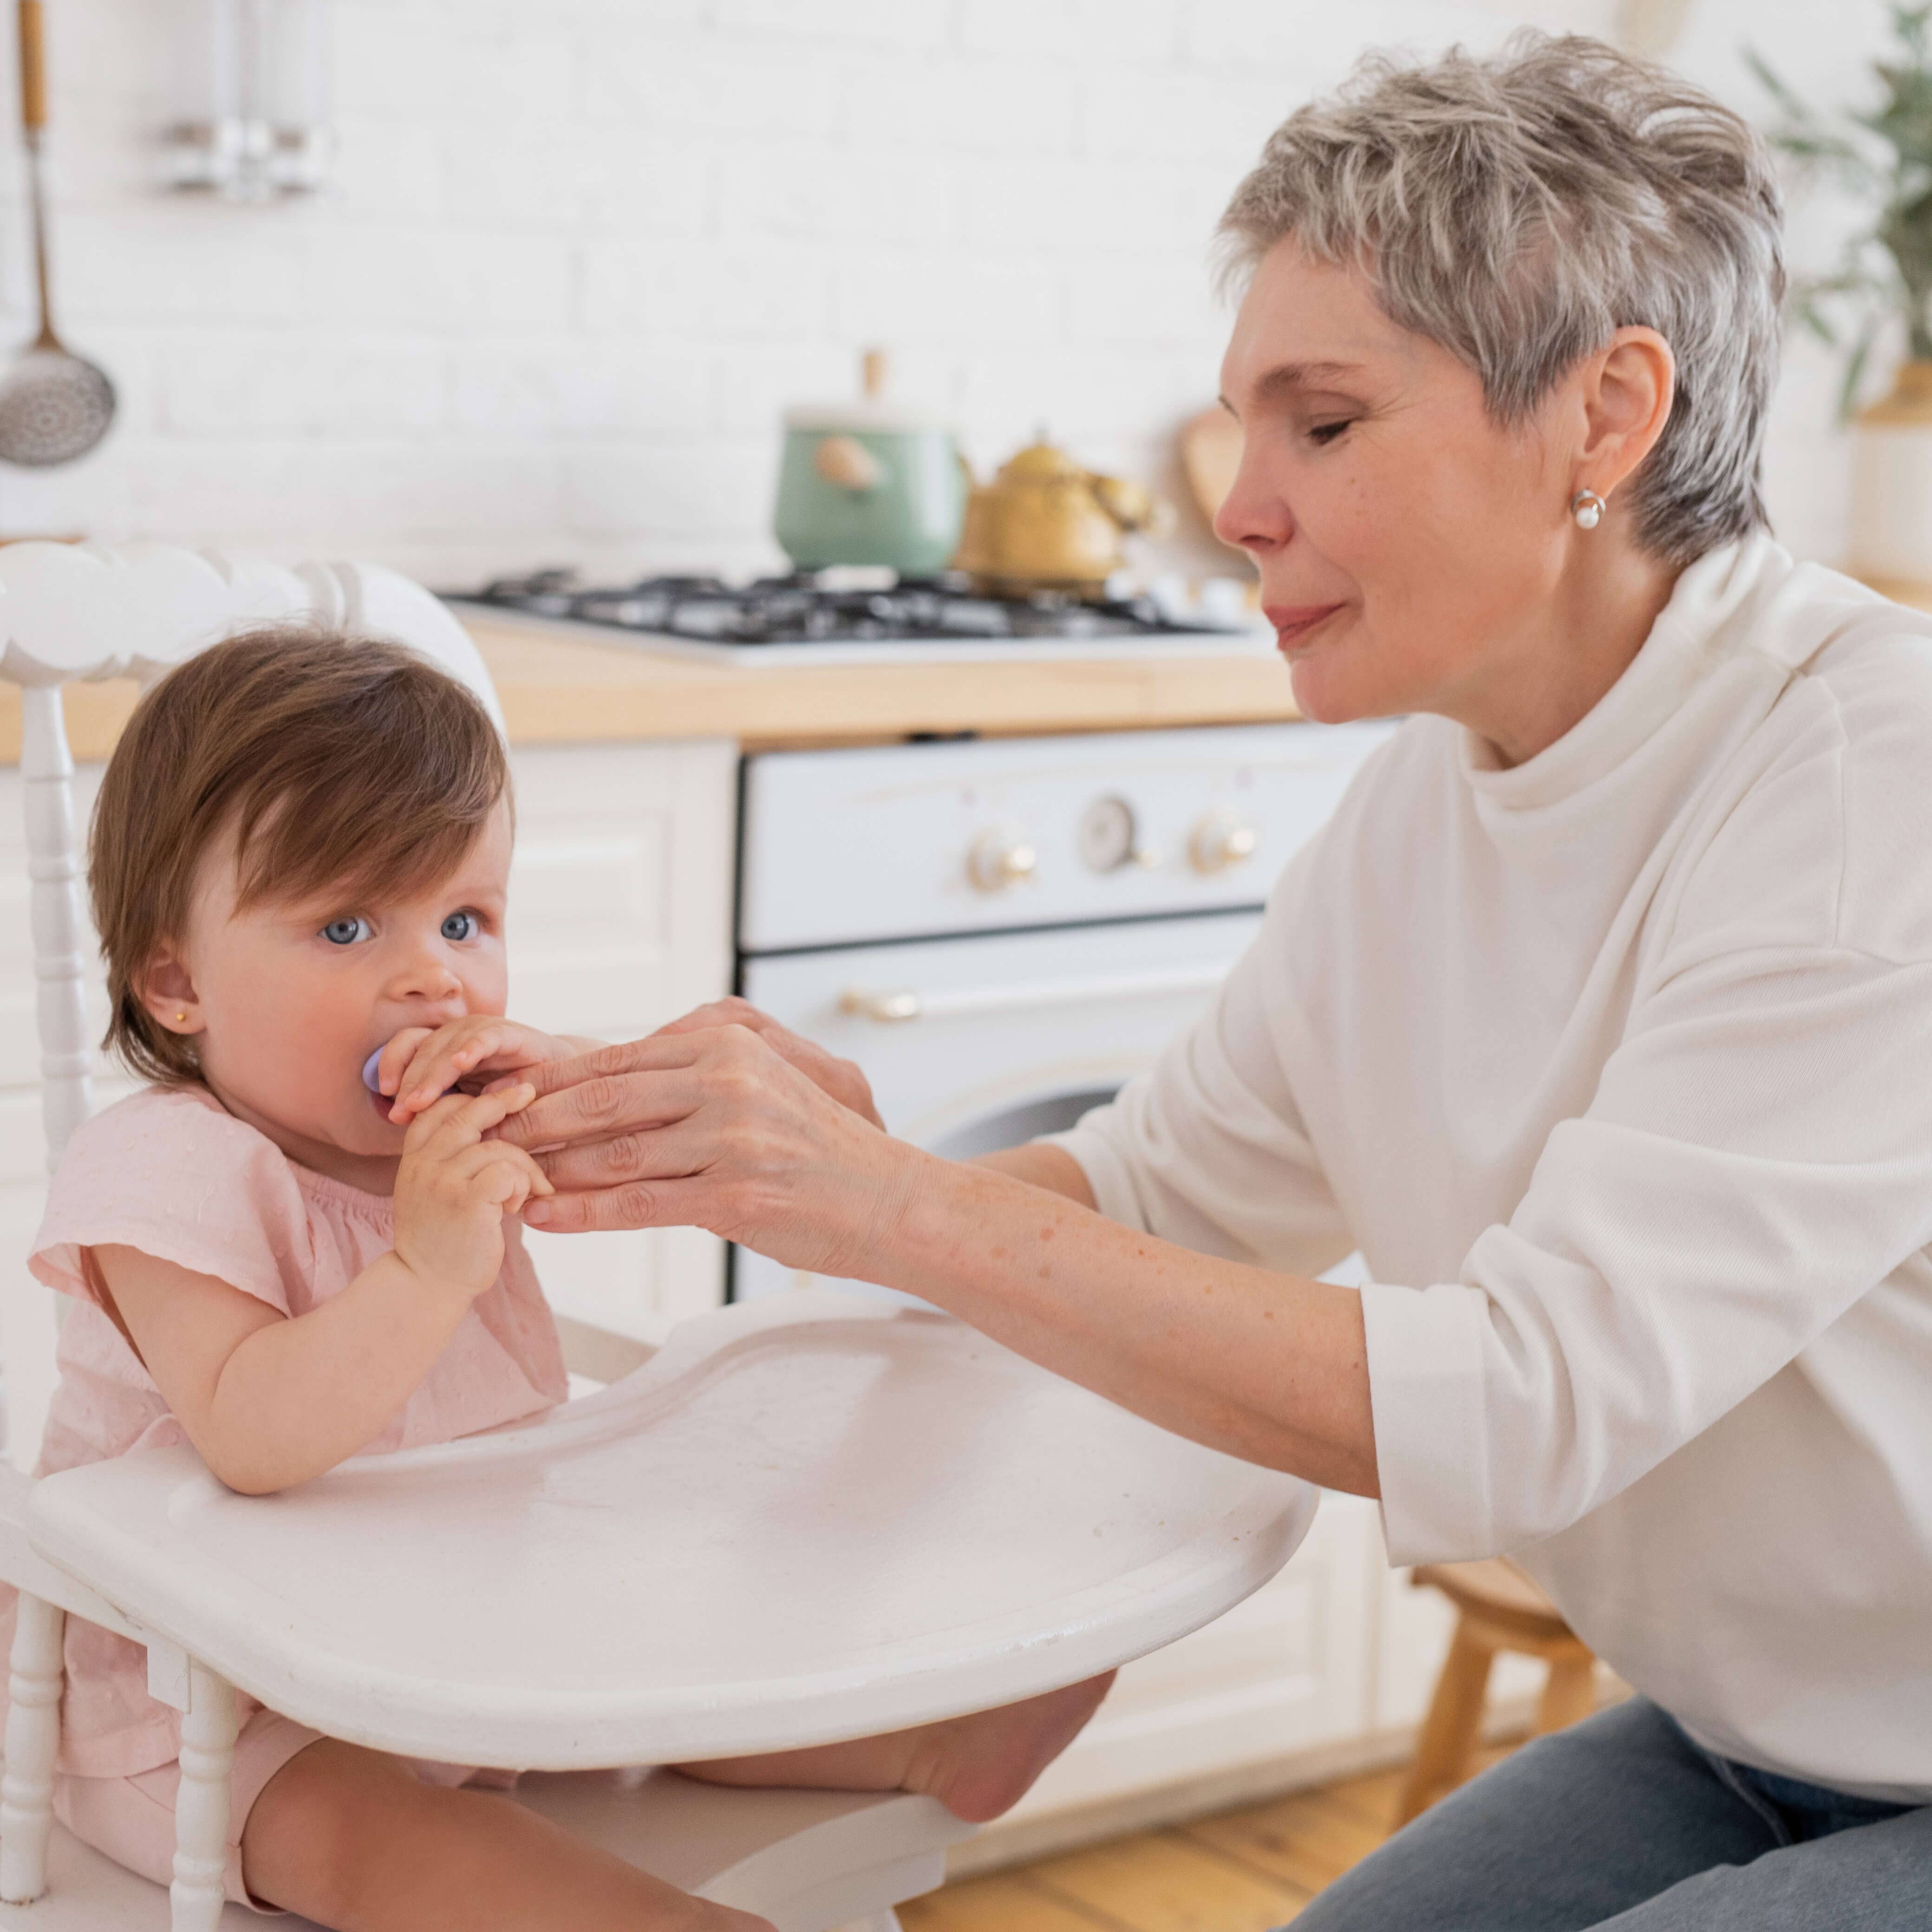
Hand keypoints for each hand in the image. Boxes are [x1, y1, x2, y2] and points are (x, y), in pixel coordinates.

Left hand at [376, 1017, 582, 1125]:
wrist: (567, 1094)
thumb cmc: (514, 1109)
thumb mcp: (472, 1115)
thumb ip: (445, 1117)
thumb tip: (406, 1133)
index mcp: (445, 1053)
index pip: (407, 1048)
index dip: (392, 1068)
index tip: (388, 1104)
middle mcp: (460, 1038)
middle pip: (422, 1044)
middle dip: (408, 1078)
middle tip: (401, 1110)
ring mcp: (485, 1033)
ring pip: (448, 1041)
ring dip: (433, 1070)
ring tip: (421, 1099)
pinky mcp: (513, 1034)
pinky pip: (488, 1035)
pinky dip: (473, 1047)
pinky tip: (463, 1063)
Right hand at [392, 1086, 553, 1300]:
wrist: (426, 1285)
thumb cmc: (442, 1239)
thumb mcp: (435, 1190)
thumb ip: (451, 1158)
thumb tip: (494, 1123)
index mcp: (414, 1158)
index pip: (439, 1107)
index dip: (471, 1097)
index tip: (500, 1093)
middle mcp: (423, 1163)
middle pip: (468, 1114)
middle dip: (503, 1100)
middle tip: (527, 1092)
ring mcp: (442, 1180)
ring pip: (498, 1147)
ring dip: (523, 1168)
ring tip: (524, 1195)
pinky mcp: (466, 1201)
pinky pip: (507, 1171)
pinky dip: (522, 1185)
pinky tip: (516, 1207)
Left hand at [501, 1023, 923, 1276]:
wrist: (890, 1201)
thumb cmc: (819, 1149)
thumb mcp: (761, 1084)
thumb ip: (694, 1073)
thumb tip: (612, 1083)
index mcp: (726, 1046)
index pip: (616, 1059)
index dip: (551, 1080)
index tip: (501, 1094)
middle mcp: (726, 1081)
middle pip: (604, 1099)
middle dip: (533, 1120)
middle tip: (478, 1136)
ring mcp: (731, 1137)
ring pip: (614, 1152)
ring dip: (548, 1169)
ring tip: (499, 1181)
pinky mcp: (735, 1194)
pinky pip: (638, 1203)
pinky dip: (583, 1212)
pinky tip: (545, 1218)